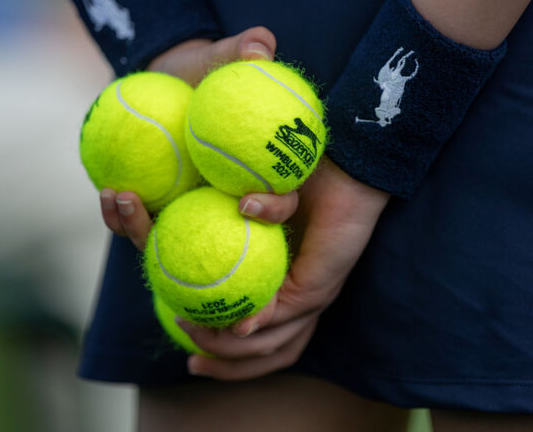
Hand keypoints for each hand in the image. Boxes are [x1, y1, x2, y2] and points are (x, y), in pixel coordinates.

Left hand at [99, 26, 277, 243]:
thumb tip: (262, 43)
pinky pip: (139, 223)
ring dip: (144, 231)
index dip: (272, 210)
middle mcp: (224, 204)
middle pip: (226, 241)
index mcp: (258, 177)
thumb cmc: (205, 70)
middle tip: (180, 225)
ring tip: (123, 198)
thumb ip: (244, 50)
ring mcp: (187, 212)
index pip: (279, 204)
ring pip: (173, 239)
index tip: (247, 204)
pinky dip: (122, 215)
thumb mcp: (224, 56)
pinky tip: (108, 193)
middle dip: (205, 251)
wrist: (168, 81)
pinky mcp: (154, 211)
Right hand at [177, 158, 389, 379]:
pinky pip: (280, 315)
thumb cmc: (301, 180)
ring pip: (268, 345)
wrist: (344, 168)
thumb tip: (203, 229)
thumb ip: (228, 222)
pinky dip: (254, 323)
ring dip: (229, 349)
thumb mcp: (251, 203)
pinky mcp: (317, 289)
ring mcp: (311, 300)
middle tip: (188, 351)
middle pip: (263, 355)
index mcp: (287, 290)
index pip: (257, 338)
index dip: (223, 352)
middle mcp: (301, 303)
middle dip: (222, 364)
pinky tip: (232, 323)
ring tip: (194, 332)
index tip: (188, 348)